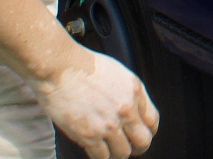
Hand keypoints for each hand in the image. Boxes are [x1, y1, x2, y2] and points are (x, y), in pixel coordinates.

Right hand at [35, 47, 158, 158]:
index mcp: (134, 91)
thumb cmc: (82, 64)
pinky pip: (102, 157)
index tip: (141, 134)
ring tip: (110, 150)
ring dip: (117, 153)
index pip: (152, 120)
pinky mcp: (89, 135)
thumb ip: (127, 92)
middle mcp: (126, 109)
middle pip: (143, 141)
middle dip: (137, 147)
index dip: (148, 131)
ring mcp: (109, 124)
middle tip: (130, 147)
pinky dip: (100, 157)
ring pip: (123, 153)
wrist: (60, 67)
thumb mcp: (116, 72)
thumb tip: (130, 108)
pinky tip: (95, 151)